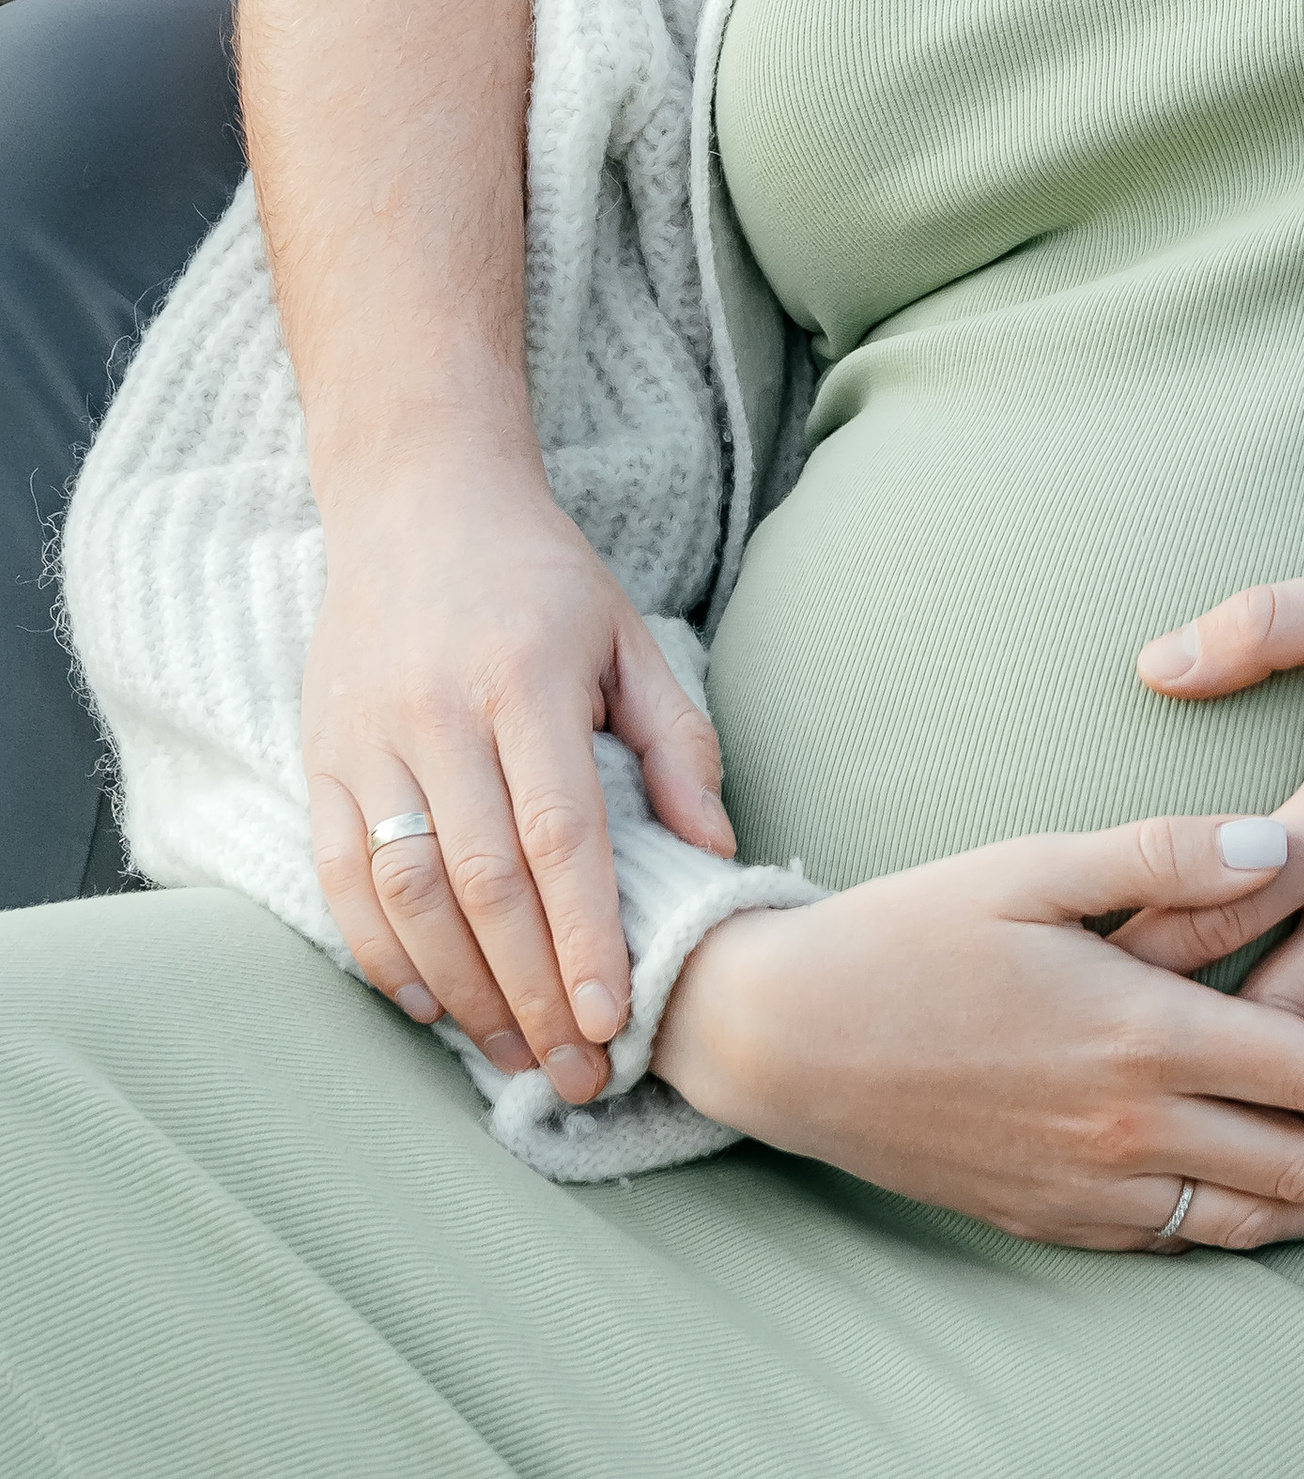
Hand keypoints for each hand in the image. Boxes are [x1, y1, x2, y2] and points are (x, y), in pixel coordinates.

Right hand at [304, 454, 732, 1105]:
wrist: (419, 500)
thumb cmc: (542, 578)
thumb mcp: (628, 636)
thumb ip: (676, 743)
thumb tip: (714, 850)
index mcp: (528, 680)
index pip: (561, 834)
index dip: (586, 936)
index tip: (613, 1018)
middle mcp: (440, 713)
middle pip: (485, 882)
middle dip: (533, 992)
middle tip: (576, 1072)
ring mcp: (369, 738)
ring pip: (407, 894)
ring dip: (461, 991)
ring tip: (513, 1056)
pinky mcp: (320, 757)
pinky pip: (341, 877)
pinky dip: (380, 954)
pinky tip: (430, 1004)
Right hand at [651, 814, 1303, 1246]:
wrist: (792, 1039)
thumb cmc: (913, 933)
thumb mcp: (1034, 865)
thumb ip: (1164, 854)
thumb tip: (1281, 840)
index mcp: (1140, 1032)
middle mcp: (1130, 1128)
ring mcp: (1094, 1188)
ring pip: (1256, 1220)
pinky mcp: (1057, 1220)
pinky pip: (1185, 1244)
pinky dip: (1261, 1237)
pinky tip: (1293, 1221)